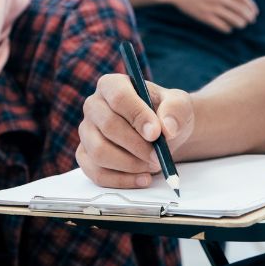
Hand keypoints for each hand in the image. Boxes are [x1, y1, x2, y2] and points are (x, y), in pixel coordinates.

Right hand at [76, 74, 194, 187]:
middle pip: (109, 127)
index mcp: (112, 85)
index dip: (138, 116)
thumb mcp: (179, 105)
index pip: (119, 97)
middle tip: (159, 156)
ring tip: (153, 165)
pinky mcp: (85, 156)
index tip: (156, 133)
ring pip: (100, 152)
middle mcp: (93, 106)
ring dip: (130, 164)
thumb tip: (166, 128)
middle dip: (137, 146)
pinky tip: (143, 178)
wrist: (162, 134)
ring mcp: (86, 132)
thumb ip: (175, 111)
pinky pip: (97, 173)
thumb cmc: (166, 114)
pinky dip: (122, 180)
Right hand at [168, 0, 257, 33]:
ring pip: (234, 20)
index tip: (255, 13)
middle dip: (249, 17)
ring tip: (241, 25)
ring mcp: (213, 8)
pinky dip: (227, 28)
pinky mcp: (206, 17)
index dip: (252, 8)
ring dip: (240, 24)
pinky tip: (229, 29)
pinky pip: (222, 26)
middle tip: (251, 21)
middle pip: (241, 10)